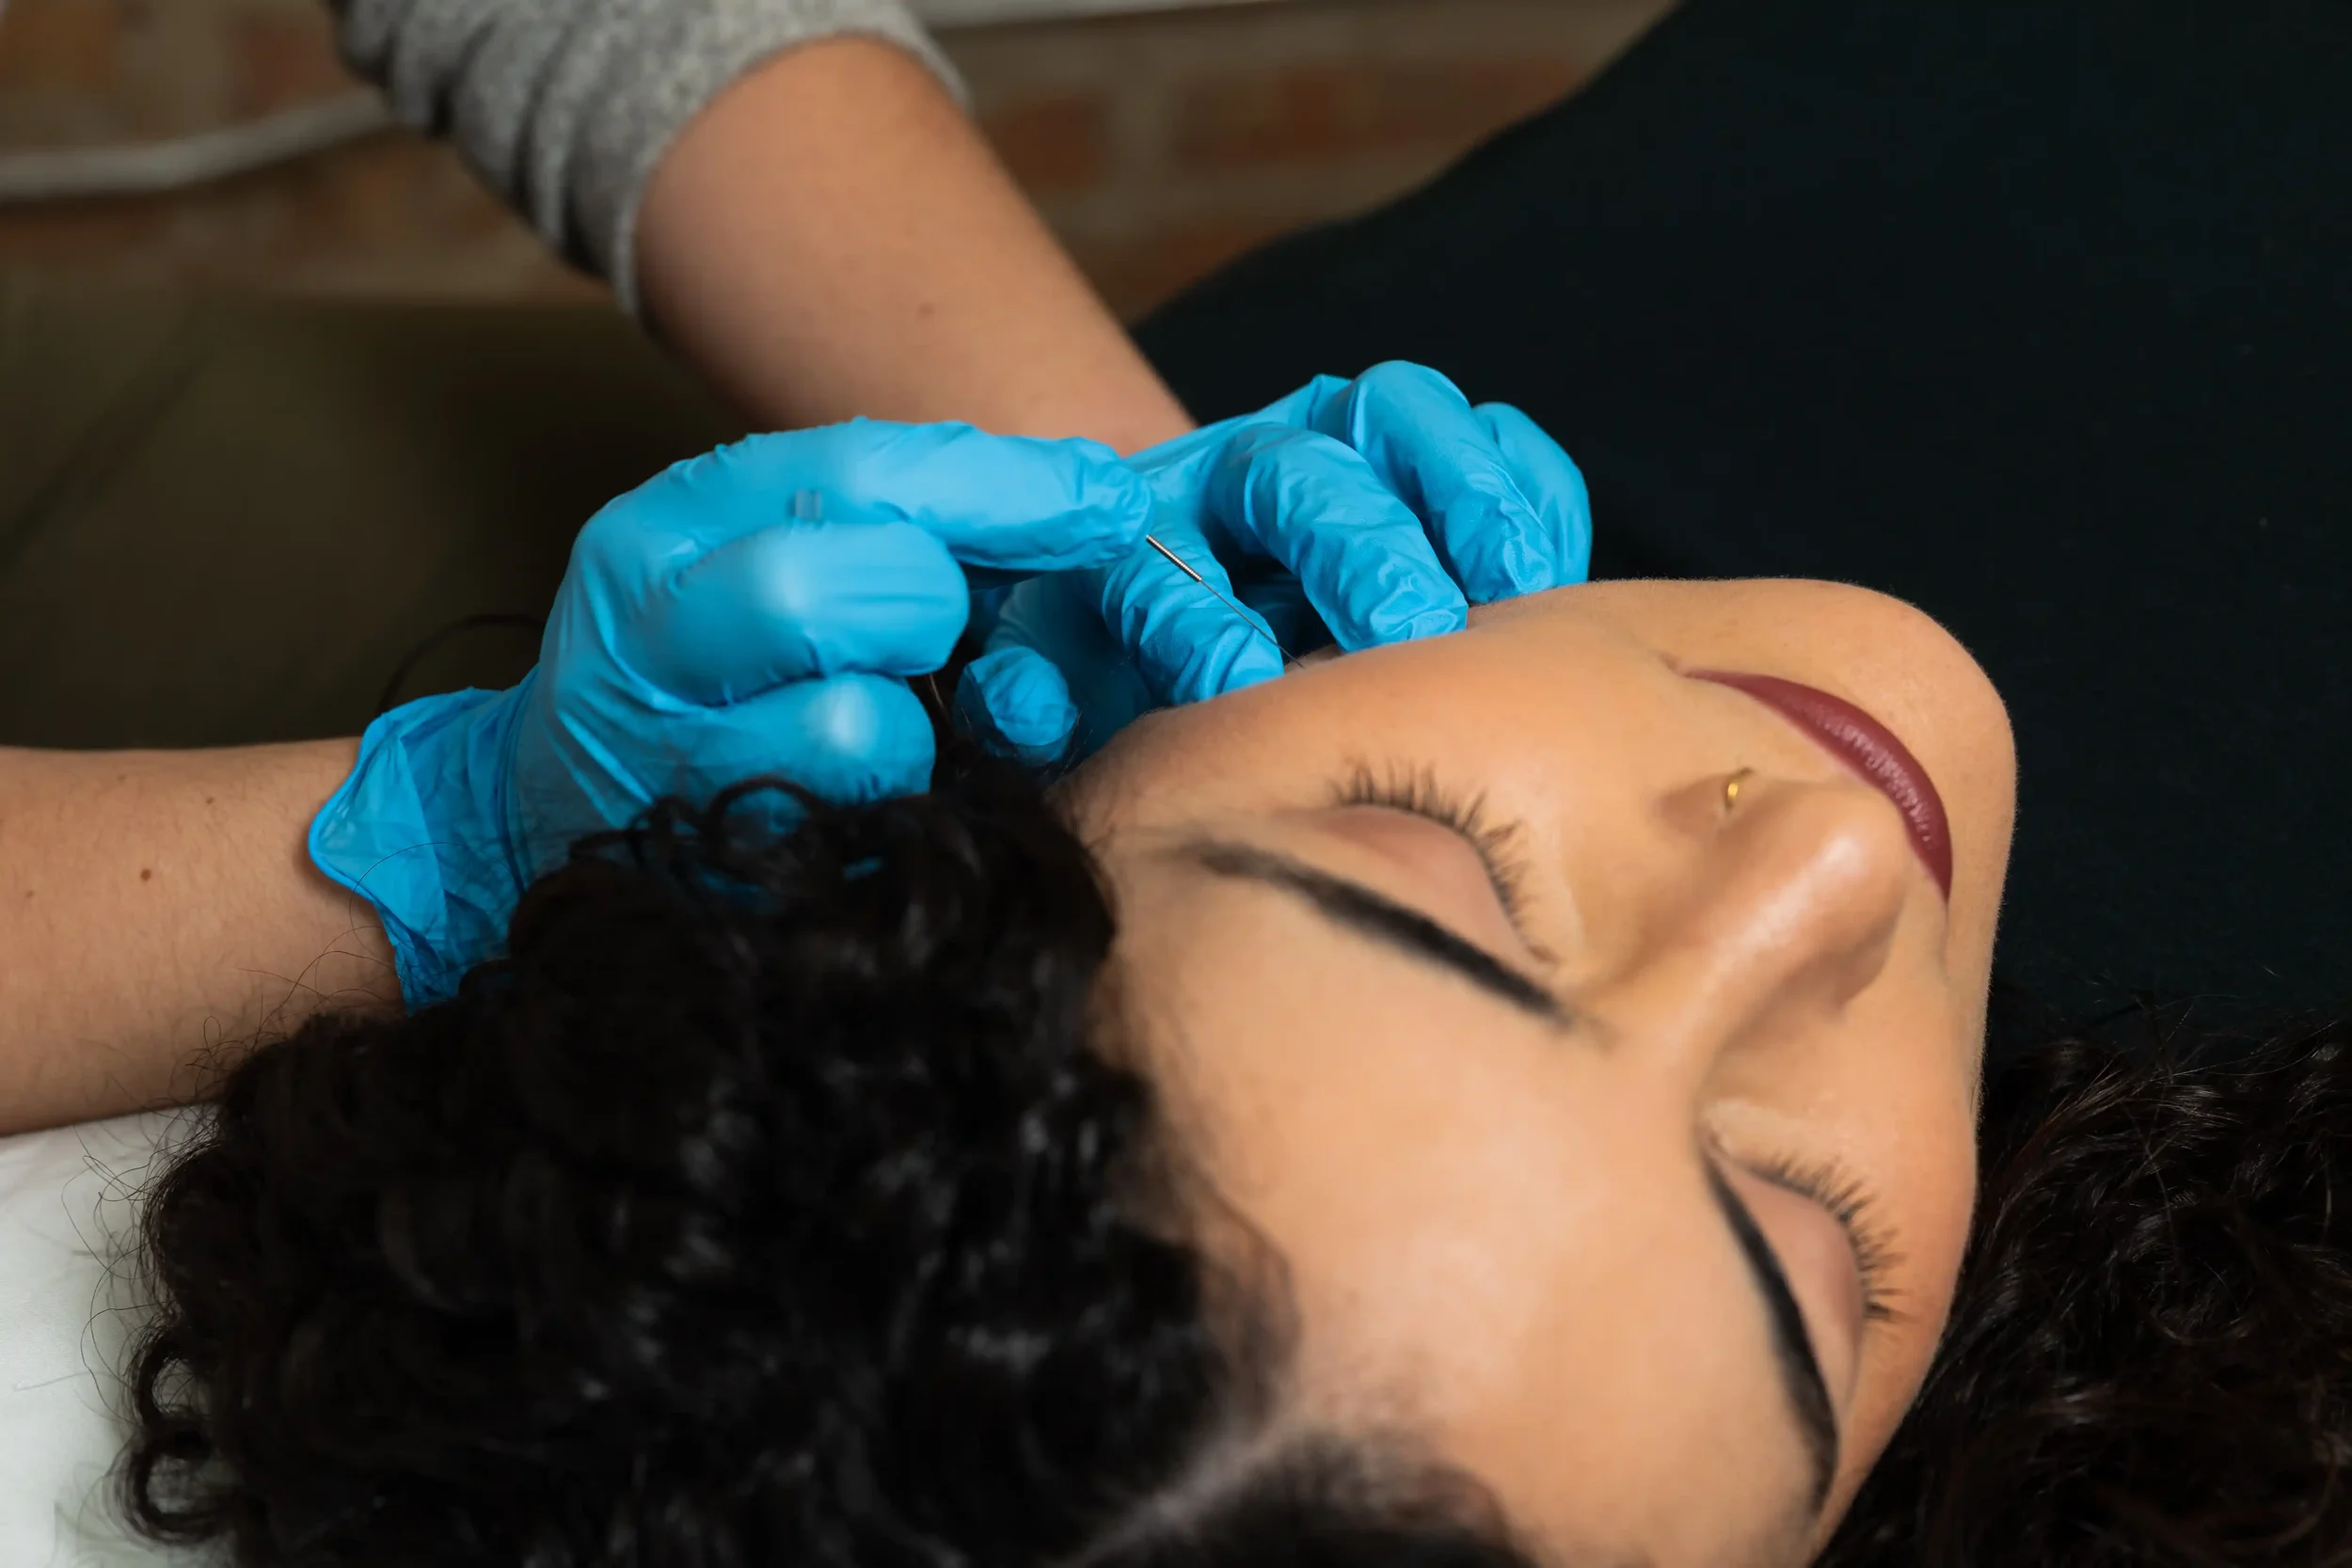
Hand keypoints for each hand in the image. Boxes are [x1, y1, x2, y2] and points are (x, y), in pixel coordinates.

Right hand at [310, 421, 1151, 1005]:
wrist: (527, 820)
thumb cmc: (698, 675)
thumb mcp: (756, 556)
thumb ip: (895, 525)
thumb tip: (1098, 503)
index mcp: (669, 523)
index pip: (858, 471)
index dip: (1005, 484)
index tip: (1112, 500)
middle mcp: (648, 626)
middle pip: (849, 580)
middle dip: (927, 611)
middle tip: (927, 639)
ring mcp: (662, 756)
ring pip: (863, 726)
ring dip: (910, 735)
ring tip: (873, 731)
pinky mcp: (700, 861)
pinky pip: (854, 835)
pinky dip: (885, 817)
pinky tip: (851, 803)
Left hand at [956, 362, 1590, 761]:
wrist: (1195, 613)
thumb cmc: (1133, 681)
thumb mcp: (1065, 688)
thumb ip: (1037, 695)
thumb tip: (1019, 706)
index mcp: (1128, 538)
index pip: (1153, 558)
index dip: (1191, 614)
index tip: (1238, 682)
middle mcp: (1230, 474)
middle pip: (1291, 475)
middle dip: (1351, 545)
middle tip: (1404, 627)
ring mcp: (1330, 440)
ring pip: (1393, 419)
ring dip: (1454, 492)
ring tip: (1505, 583)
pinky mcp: (1414, 441)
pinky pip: (1479, 426)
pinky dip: (1519, 480)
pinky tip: (1543, 560)